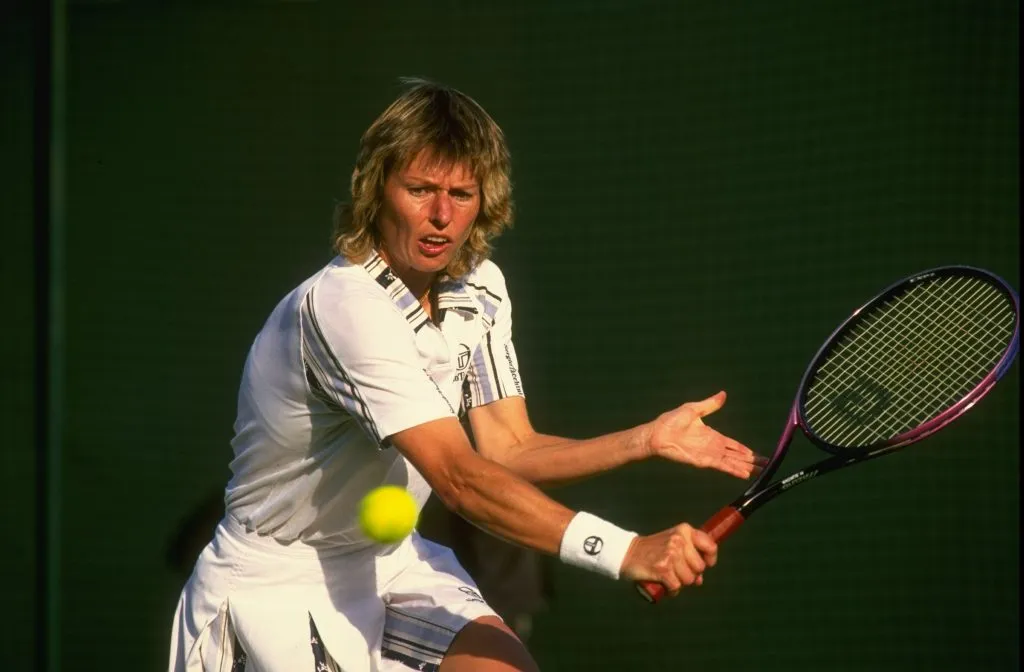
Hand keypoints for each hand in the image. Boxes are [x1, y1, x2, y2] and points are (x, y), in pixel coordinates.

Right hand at [620, 523, 716, 595]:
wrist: (627, 553)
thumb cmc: (652, 550)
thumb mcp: (673, 542)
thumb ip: (689, 556)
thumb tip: (700, 579)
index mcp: (684, 530)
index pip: (710, 546)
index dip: (709, 559)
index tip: (706, 564)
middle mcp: (679, 540)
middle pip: (700, 567)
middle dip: (690, 574)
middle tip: (676, 570)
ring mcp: (671, 554)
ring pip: (689, 579)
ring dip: (679, 582)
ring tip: (667, 576)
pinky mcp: (663, 568)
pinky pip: (676, 587)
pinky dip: (670, 590)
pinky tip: (662, 584)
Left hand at [642, 391, 765, 478]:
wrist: (658, 433)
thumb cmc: (672, 421)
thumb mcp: (694, 409)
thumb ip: (710, 404)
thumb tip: (723, 394)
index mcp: (713, 436)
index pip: (734, 445)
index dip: (745, 450)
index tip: (757, 455)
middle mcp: (714, 447)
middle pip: (736, 456)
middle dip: (751, 461)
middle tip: (766, 466)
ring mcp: (709, 455)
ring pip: (732, 463)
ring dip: (745, 467)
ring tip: (760, 473)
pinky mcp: (703, 461)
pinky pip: (722, 466)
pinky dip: (734, 470)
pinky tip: (744, 474)